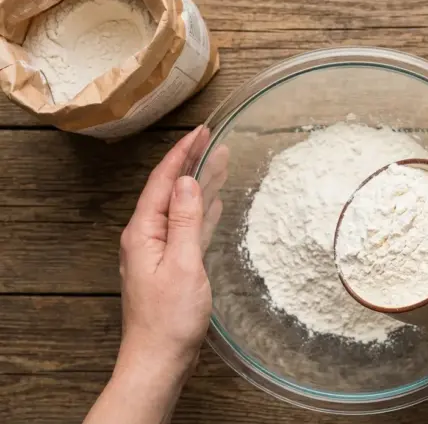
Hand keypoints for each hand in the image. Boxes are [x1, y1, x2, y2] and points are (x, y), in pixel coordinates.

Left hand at [118, 125, 221, 373]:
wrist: (159, 359)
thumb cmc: (170, 318)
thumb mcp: (183, 264)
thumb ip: (186, 221)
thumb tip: (188, 182)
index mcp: (144, 232)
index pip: (163, 181)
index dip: (182, 153)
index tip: (202, 132)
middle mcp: (147, 237)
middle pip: (170, 190)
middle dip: (192, 163)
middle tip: (214, 140)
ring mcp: (157, 252)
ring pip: (181, 207)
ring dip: (199, 185)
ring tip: (220, 163)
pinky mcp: (169, 266)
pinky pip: (187, 228)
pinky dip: (201, 211)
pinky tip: (212, 204)